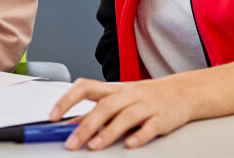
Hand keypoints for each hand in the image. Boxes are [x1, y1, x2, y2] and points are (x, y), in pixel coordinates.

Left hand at [49, 77, 191, 149]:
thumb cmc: (145, 97)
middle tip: (72, 142)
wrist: (181, 93)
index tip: (53, 116)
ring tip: (94, 146)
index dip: (67, 100)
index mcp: (113, 89)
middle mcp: (128, 94)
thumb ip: (94, 112)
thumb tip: (70, 126)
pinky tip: (130, 144)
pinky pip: (151, 126)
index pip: (85, 87)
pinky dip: (140, 135)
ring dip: (108, 132)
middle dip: (86, 125)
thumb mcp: (118, 99)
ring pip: (125, 116)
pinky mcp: (162, 118)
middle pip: (105, 106)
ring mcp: (146, 105)